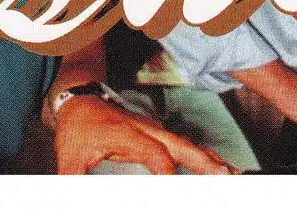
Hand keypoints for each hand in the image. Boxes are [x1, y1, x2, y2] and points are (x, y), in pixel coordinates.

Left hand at [53, 95, 234, 174]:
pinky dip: (200, 154)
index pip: (155, 155)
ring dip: (207, 158)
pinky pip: (181, 142)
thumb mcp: (69, 156)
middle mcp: (145, 129)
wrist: (79, 97)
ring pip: (184, 142)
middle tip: (226, 176)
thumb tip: (67, 198)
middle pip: (179, 145)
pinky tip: (214, 164)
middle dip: (203, 161)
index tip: (177, 190)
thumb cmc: (76, 126)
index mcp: (127, 134)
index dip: (167, 174)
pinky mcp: (154, 131)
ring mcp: (151, 128)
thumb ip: (72, 182)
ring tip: (230, 173)